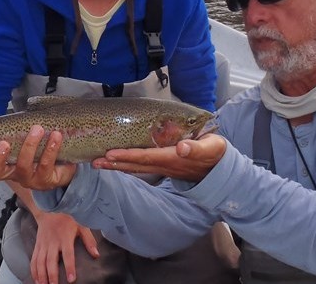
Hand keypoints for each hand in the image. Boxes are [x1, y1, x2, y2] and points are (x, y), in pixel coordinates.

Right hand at [0, 125, 75, 189]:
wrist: (67, 161)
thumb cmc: (40, 148)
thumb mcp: (23, 135)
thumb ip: (5, 128)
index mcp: (3, 162)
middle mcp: (13, 173)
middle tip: (4, 142)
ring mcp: (29, 179)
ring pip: (24, 166)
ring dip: (30, 146)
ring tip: (37, 129)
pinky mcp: (46, 180)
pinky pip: (46, 165)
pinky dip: (51, 148)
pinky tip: (55, 136)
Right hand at [32, 212, 98, 283]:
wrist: (50, 207)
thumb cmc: (69, 217)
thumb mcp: (82, 225)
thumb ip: (89, 240)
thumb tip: (96, 254)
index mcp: (65, 237)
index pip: (68, 254)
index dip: (69, 267)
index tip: (71, 279)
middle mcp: (53, 241)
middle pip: (51, 261)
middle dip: (52, 276)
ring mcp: (43, 244)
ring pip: (40, 262)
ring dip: (41, 276)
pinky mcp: (37, 245)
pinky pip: (34, 259)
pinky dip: (33, 270)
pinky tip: (36, 279)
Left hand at [92, 133, 226, 180]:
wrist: (221, 169)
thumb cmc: (215, 153)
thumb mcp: (211, 147)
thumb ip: (197, 147)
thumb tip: (183, 148)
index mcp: (173, 158)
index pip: (145, 157)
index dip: (127, 156)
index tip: (110, 154)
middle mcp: (165, 164)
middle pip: (135, 165)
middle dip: (115, 163)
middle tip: (94, 161)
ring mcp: (163, 167)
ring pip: (136, 168)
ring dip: (117, 166)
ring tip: (99, 163)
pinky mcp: (163, 166)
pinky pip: (141, 167)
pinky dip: (126, 165)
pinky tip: (117, 163)